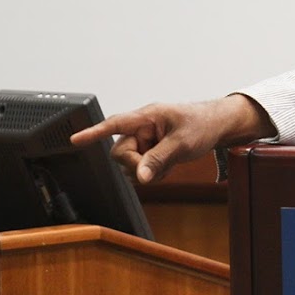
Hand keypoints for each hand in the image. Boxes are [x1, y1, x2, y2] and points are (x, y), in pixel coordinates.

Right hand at [69, 94, 274, 183]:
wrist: (219, 126)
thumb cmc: (202, 124)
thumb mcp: (182, 143)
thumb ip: (158, 159)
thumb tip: (139, 177)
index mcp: (147, 117)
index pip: (115, 124)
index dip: (94, 133)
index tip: (75, 140)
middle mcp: (143, 128)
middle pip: (121, 152)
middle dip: (135, 164)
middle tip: (156, 166)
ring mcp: (147, 141)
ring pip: (131, 164)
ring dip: (147, 170)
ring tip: (169, 162)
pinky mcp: (153, 152)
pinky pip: (143, 169)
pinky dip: (154, 173)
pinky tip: (169, 166)